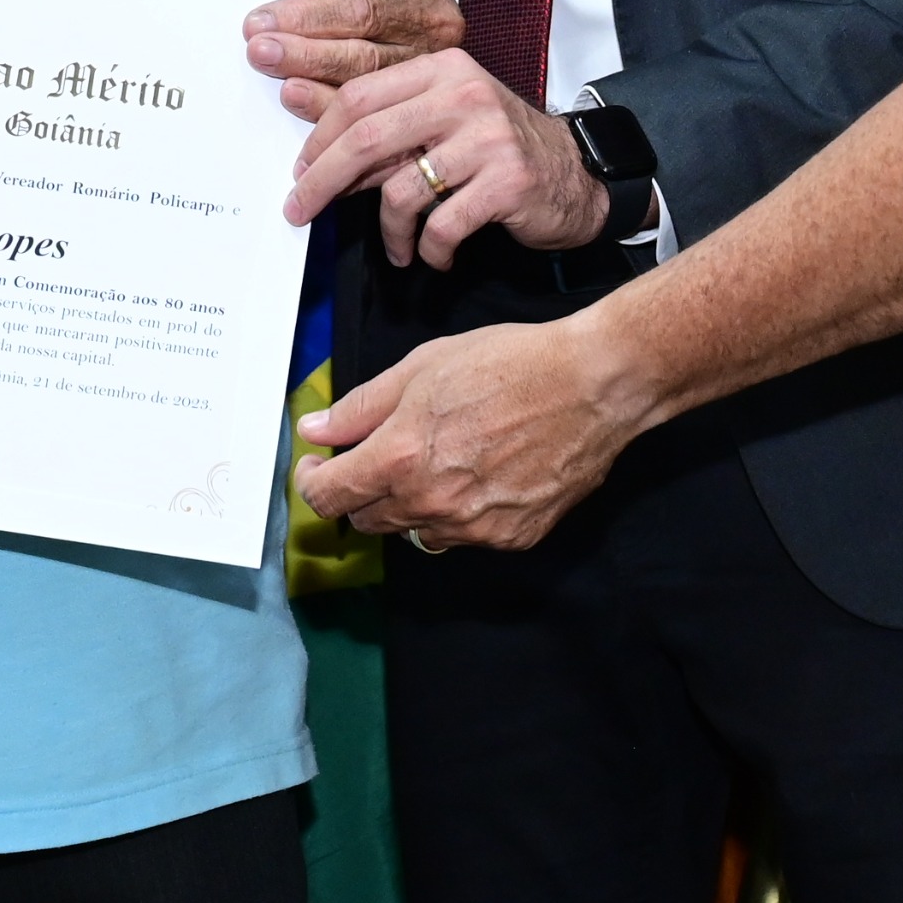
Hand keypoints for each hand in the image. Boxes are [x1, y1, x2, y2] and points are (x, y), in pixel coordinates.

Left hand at [243, 0, 464, 105]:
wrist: (425, 40)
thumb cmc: (388, 2)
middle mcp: (426, 11)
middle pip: (363, 13)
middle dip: (303, 20)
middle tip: (257, 27)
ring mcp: (425, 56)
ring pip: (364, 61)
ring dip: (307, 59)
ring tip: (266, 55)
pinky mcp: (414, 96)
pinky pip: (365, 102)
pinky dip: (324, 98)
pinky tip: (294, 91)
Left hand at [279, 46, 612, 265]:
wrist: (576, 173)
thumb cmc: (498, 147)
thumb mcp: (443, 122)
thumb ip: (390, 132)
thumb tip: (316, 160)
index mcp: (442, 69)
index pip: (360, 96)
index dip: (319, 138)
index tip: (300, 171)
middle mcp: (464, 95)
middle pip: (367, 138)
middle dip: (322, 181)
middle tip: (300, 210)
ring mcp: (489, 138)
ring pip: (402, 190)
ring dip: (389, 231)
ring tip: (397, 246)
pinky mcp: (507, 182)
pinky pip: (442, 226)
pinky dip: (429, 249)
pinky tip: (435, 254)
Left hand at [292, 317, 651, 551]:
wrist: (591, 385)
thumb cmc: (508, 364)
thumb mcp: (421, 368)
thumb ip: (361, 407)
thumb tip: (314, 431)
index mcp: (400, 460)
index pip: (329, 498)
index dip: (312, 482)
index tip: (316, 467)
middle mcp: (431, 504)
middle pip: (367, 520)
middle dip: (362, 491)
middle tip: (380, 455)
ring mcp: (474, 528)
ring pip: (416, 531)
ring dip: (410, 504)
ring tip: (439, 459)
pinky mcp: (511, 538)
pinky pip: (464, 536)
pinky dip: (458, 513)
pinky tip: (480, 473)